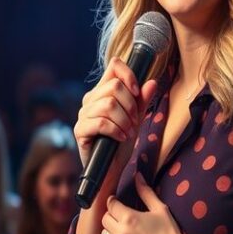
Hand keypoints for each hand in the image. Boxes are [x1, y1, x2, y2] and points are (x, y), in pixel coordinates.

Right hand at [74, 57, 157, 179]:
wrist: (111, 168)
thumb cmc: (121, 142)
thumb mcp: (136, 118)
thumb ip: (142, 100)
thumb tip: (152, 82)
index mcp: (103, 91)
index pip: (114, 66)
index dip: (129, 74)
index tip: (137, 92)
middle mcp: (90, 99)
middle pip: (114, 86)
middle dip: (131, 105)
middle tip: (134, 121)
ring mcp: (83, 114)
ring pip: (109, 104)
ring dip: (125, 120)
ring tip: (128, 132)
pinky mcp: (80, 130)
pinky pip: (101, 122)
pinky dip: (116, 130)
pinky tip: (121, 138)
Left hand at [101, 174, 184, 233]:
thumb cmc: (170, 233)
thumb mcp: (160, 209)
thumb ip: (146, 192)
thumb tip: (137, 176)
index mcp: (129, 218)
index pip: (110, 205)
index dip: (113, 202)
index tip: (116, 203)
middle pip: (104, 221)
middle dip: (111, 217)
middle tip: (119, 218)